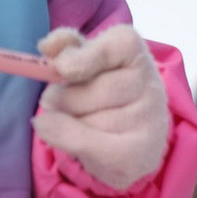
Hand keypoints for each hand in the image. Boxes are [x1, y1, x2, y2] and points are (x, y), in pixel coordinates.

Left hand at [33, 23, 171, 190]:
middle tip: (72, 104)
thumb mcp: (87, 62)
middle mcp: (149, 83)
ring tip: (86, 123)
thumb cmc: (103, 92)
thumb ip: (68, 47)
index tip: (62, 68)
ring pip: (81, 120)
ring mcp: (147, 120)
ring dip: (68, 123)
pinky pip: (84, 144)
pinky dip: (64, 140)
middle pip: (85, 90)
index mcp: (133, 51)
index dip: (84, 57)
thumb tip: (47, 46)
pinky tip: (69, 139)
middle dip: (63, 98)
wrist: (133, 141)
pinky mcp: (139, 152)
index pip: (115, 45)